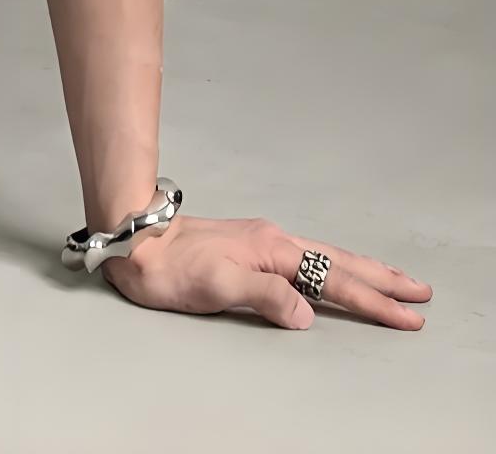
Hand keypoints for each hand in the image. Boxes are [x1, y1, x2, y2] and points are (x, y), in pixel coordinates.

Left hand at [99, 213, 431, 328]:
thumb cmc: (170, 266)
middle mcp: (272, 241)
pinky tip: (334, 272)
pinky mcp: (250, 248)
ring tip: (392, 281)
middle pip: (339, 263)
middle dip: (381, 280)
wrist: (136, 238)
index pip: (334, 280)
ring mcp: (262, 242)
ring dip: (362, 271)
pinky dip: (333, 267)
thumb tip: (308, 313)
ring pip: (325, 258)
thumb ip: (267, 297)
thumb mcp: (218, 285)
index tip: (407, 316)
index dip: (373, 301)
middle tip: (419, 293)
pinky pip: (306, 258)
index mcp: (272, 249)